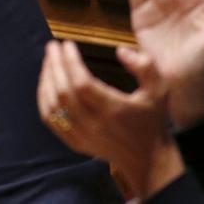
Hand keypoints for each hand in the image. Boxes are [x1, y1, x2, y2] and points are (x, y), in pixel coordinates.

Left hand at [38, 40, 185, 198]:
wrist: (148, 160)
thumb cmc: (152, 120)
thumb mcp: (159, 92)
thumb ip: (146, 67)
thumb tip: (120, 50)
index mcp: (114, 111)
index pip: (82, 83)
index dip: (71, 62)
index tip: (67, 44)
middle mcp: (94, 125)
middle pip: (63, 91)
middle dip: (54, 65)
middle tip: (52, 46)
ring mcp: (82, 135)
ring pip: (53, 104)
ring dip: (47, 79)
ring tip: (49, 60)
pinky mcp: (74, 142)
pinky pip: (50, 118)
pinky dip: (44, 97)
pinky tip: (46, 81)